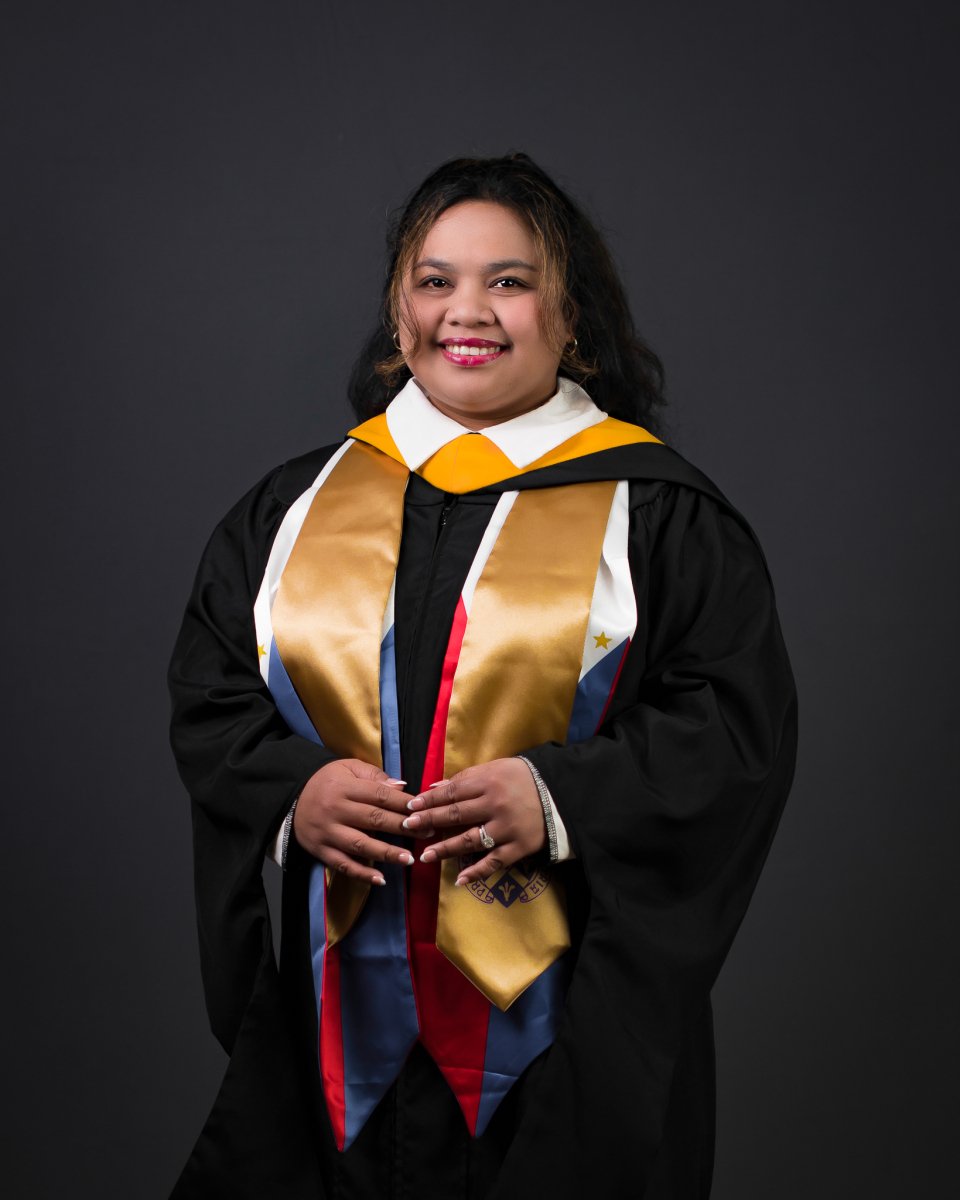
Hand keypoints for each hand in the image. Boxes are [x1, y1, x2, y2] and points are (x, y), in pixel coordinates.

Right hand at [294, 759, 413, 884]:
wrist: (290, 797)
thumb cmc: (326, 781)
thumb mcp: (347, 768)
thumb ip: (374, 776)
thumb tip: (402, 787)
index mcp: (345, 787)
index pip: (379, 795)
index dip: (403, 803)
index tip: (423, 809)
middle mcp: (336, 810)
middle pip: (374, 819)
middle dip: (403, 827)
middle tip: (428, 832)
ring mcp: (328, 832)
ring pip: (361, 844)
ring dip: (387, 853)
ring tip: (409, 859)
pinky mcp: (321, 851)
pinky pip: (343, 865)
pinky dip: (361, 873)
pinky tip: (380, 879)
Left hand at [401, 758, 545, 885]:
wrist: (561, 793)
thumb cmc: (523, 778)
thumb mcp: (497, 768)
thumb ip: (466, 778)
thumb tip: (434, 788)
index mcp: (489, 782)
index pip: (453, 793)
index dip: (430, 800)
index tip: (410, 807)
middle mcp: (496, 805)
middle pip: (457, 815)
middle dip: (430, 822)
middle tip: (409, 828)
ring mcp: (507, 828)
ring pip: (471, 841)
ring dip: (446, 849)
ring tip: (425, 856)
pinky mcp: (519, 847)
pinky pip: (494, 862)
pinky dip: (477, 872)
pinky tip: (459, 880)